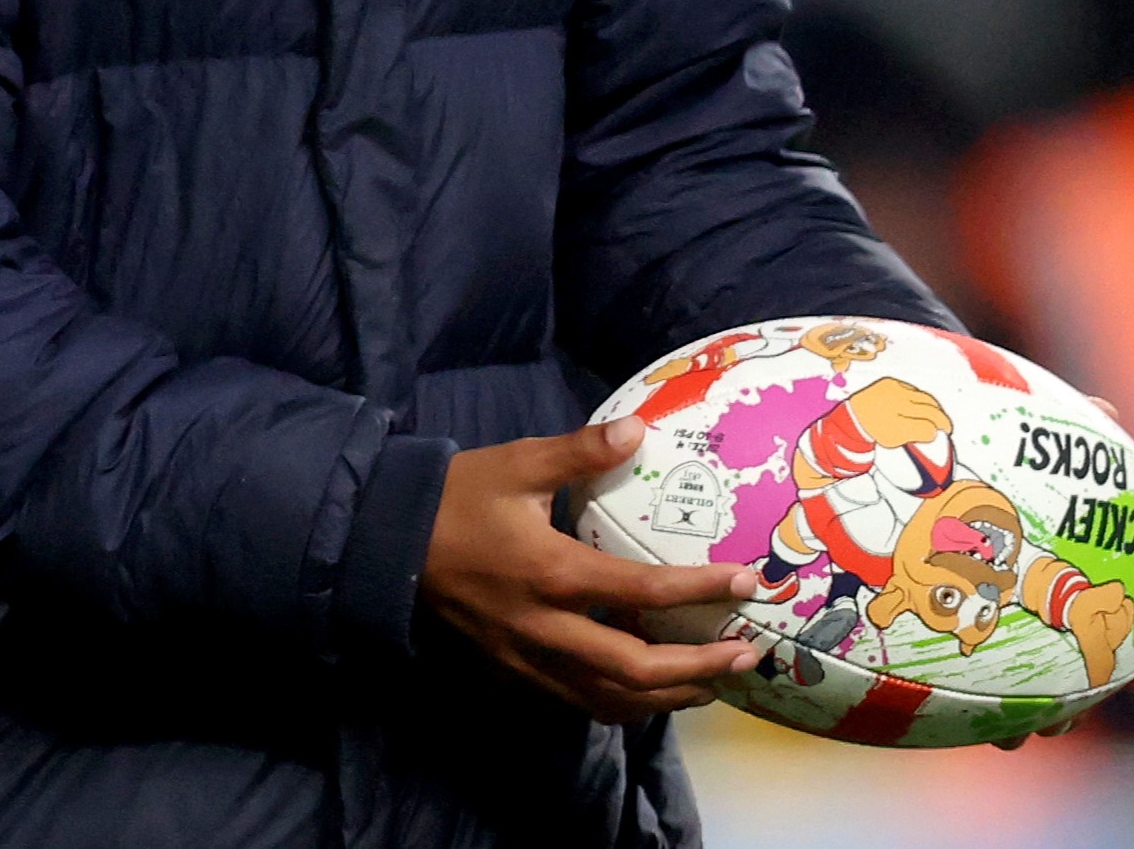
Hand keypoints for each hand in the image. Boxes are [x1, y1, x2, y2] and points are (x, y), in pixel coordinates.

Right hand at [421, 421, 765, 720]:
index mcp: (551, 573)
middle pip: (637, 670)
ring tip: (711, 682)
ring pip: (612, 699)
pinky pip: (581, 701)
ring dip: (669, 696)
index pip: (642, 591)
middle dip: (700, 668)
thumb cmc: (455, 499)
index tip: (746, 583)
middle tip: (746, 654)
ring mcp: (529, 658)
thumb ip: (579, 451)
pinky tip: (649, 691)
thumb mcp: (516, 465)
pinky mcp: (515, 671)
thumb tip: (638, 429)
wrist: (387, 542)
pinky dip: (624, 703)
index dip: (701, 590)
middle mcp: (546, 628)